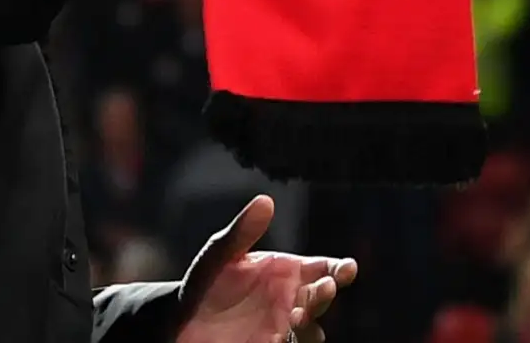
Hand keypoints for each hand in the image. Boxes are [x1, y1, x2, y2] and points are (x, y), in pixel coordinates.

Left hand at [177, 195, 356, 342]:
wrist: (182, 319)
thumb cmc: (204, 283)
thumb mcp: (220, 254)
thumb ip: (242, 231)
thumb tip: (265, 201)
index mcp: (286, 272)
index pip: (324, 269)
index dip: (340, 269)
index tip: (347, 269)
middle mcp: (290, 300)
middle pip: (321, 299)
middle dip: (326, 294)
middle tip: (324, 288)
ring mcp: (282, 326)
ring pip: (312, 330)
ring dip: (311, 325)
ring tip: (297, 317)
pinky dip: (293, 342)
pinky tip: (280, 337)